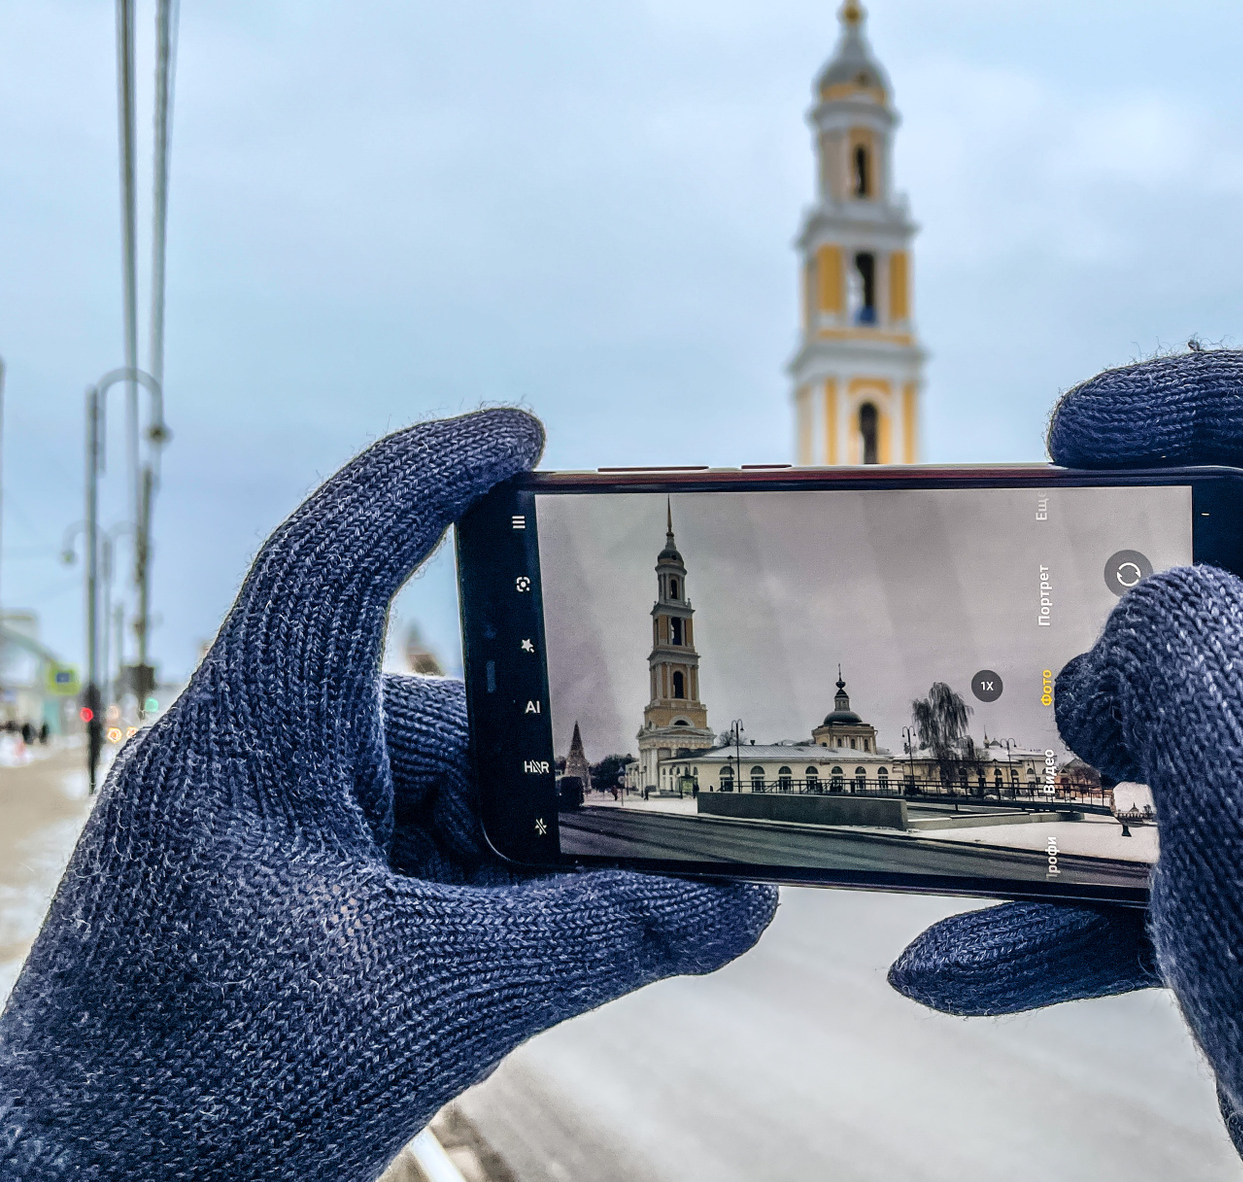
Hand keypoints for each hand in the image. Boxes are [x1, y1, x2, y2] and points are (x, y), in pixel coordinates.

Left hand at [0, 410, 774, 1181]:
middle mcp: (252, 763)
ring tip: (628, 906)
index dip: (432, 472)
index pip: (339, 555)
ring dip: (526, 852)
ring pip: (439, 794)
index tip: (523, 432)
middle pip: (443, 712)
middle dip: (551, 766)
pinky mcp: (282, 890)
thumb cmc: (205, 1107)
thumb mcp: (436, 1005)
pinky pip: (414, 852)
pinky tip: (549, 939)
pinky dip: (488, 890)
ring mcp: (264, 829)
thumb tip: (741, 908)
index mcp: (248, 745)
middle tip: (661, 799)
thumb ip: (603, 939)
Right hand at [889, 351, 1242, 1180]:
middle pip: (1222, 569)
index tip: (1066, 436)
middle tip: (1012, 624)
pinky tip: (950, 967)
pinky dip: (1055, 913)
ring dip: (1061, 764)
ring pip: (1169, 725)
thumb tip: (1124, 663)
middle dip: (1100, 592)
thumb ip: (1179, 647)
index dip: (1192, 395)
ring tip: (976, 806)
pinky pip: (1151, 872)